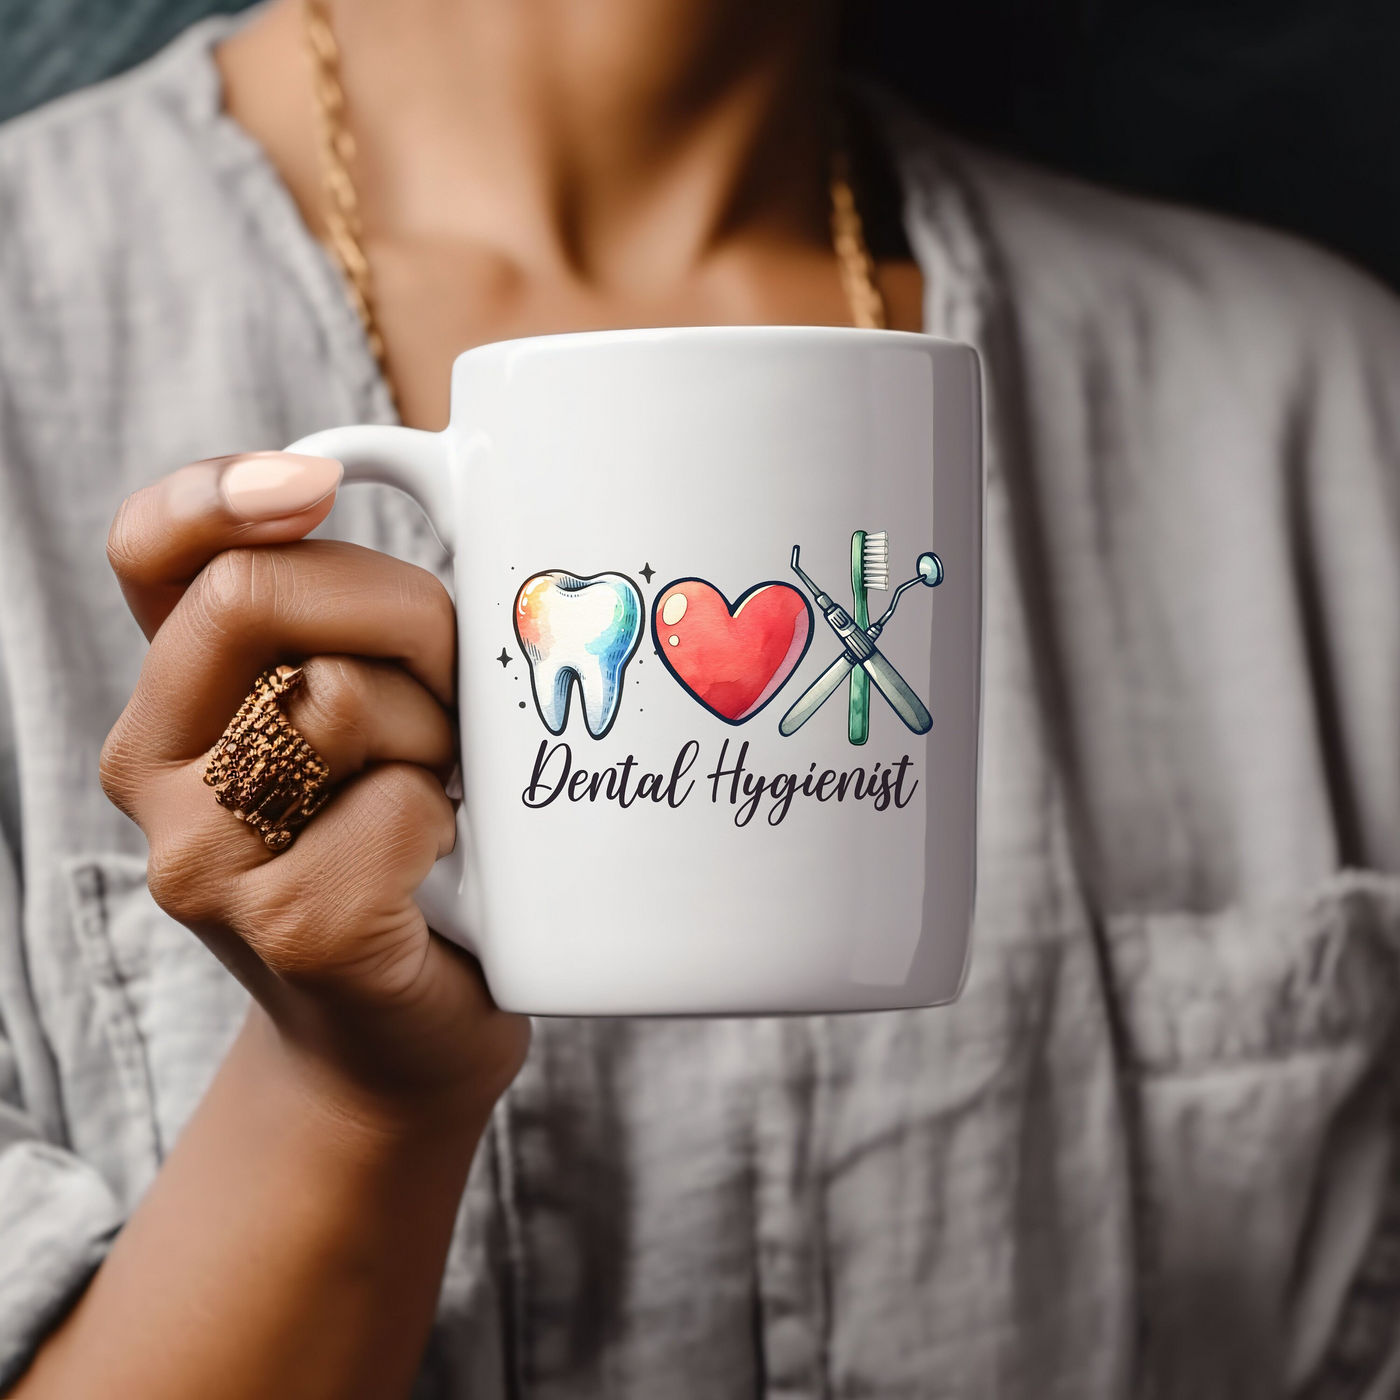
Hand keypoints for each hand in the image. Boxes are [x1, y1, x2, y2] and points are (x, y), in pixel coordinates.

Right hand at [100, 451, 528, 1128]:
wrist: (397, 1039)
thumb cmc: (400, 853)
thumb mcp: (364, 721)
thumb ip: (349, 623)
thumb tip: (406, 475)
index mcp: (175, 697)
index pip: (149, 553)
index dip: (220, 490)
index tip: (320, 483)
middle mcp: (155, 769)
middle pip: (258, 595)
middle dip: (401, 614)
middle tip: (452, 686)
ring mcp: (204, 859)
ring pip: (337, 697)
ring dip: (435, 730)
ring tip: (442, 789)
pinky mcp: (291, 926)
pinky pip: (398, 804)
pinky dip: (450, 820)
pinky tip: (440, 867)